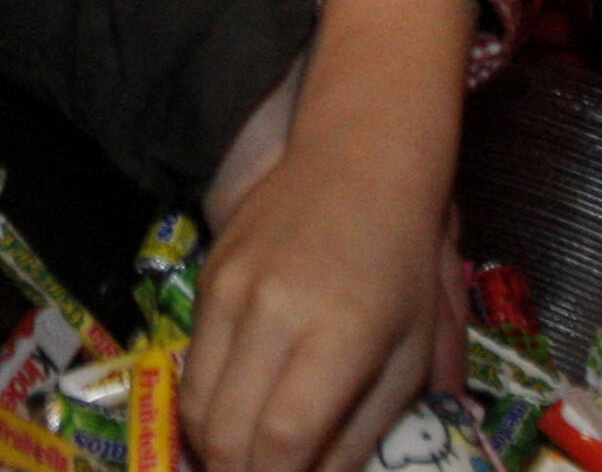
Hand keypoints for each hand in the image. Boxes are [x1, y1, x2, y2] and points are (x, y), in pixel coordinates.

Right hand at [186, 0, 472, 471]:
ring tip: (249, 460)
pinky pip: (191, 365)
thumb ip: (364, 432)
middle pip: (226, 435)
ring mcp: (230, 292)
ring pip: (197, 407)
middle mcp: (273, 314)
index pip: (281, 441)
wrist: (361, 160)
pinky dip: (208, 405)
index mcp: (339, 336)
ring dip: (217, 450)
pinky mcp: (207, 276)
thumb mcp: (409, 354)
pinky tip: (238, 413)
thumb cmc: (403, 264)